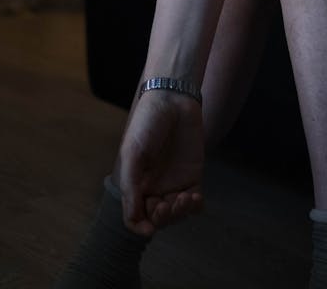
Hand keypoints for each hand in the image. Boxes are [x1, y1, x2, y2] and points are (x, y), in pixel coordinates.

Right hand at [115, 89, 205, 235]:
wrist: (172, 100)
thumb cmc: (146, 124)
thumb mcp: (132, 155)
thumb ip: (131, 188)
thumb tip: (134, 221)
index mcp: (135, 185)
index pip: (136, 217)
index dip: (141, 226)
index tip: (150, 227)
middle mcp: (154, 187)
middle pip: (158, 219)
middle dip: (163, 218)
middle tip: (166, 205)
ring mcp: (174, 182)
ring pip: (177, 213)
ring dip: (180, 214)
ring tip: (183, 198)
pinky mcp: (192, 175)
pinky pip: (194, 201)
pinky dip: (195, 206)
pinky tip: (194, 197)